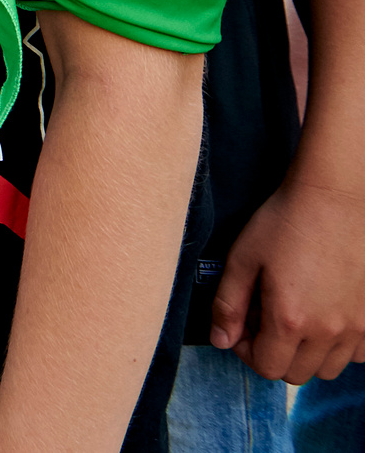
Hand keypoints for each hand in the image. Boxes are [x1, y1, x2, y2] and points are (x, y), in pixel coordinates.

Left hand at [209, 173, 364, 380]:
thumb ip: (228, 305)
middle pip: (297, 374)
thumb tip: (221, 341)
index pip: (267, 368)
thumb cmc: (285, 222)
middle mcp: (329, 331)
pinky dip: (340, 345)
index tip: (242, 327)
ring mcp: (358, 326)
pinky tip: (325, 315)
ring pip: (329, 367)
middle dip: (274, 354)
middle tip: (265, 321)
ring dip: (307, 353)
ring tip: (295, 317)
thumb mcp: (242, 259)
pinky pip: (358, 353)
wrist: (335, 199)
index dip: (247, 352)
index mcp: (290, 319)